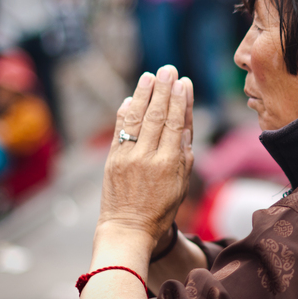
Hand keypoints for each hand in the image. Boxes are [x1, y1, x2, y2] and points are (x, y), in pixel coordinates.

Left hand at [99, 64, 193, 245]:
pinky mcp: (112, 160)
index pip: (176, 124)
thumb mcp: (182, 182)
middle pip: (157, 116)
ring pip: (137, 119)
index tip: (184, 82)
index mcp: (169, 164)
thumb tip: (185, 122)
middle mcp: (147, 158)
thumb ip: (184, 151)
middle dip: (163, 91)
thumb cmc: (161, 208)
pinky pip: (120, 130)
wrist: (128, 228)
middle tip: (168, 70)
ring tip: (150, 76)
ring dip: (144, 95)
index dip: (180, 101)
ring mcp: (127, 157)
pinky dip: (125, 112)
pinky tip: (132, 98)